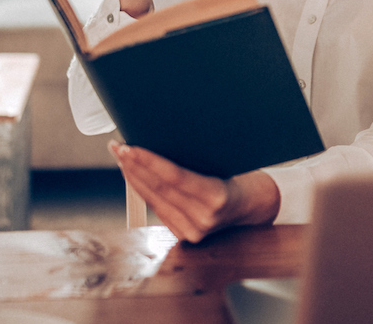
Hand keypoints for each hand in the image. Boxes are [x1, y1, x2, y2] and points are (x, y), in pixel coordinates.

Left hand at [109, 141, 280, 242]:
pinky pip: (158, 209)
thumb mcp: (226, 162)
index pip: (174, 178)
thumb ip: (197, 158)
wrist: (254, 206)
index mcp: (218, 197)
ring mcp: (194, 230)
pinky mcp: (185, 234)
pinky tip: (134, 176)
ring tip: (121, 158)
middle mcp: (204, 218)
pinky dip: (143, 191)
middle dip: (134, 166)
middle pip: (159, 189)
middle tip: (118, 147)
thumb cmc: (241, 176)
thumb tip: (162, 136)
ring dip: (134, 177)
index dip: (149, 162)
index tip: (131, 148)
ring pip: (154, 200)